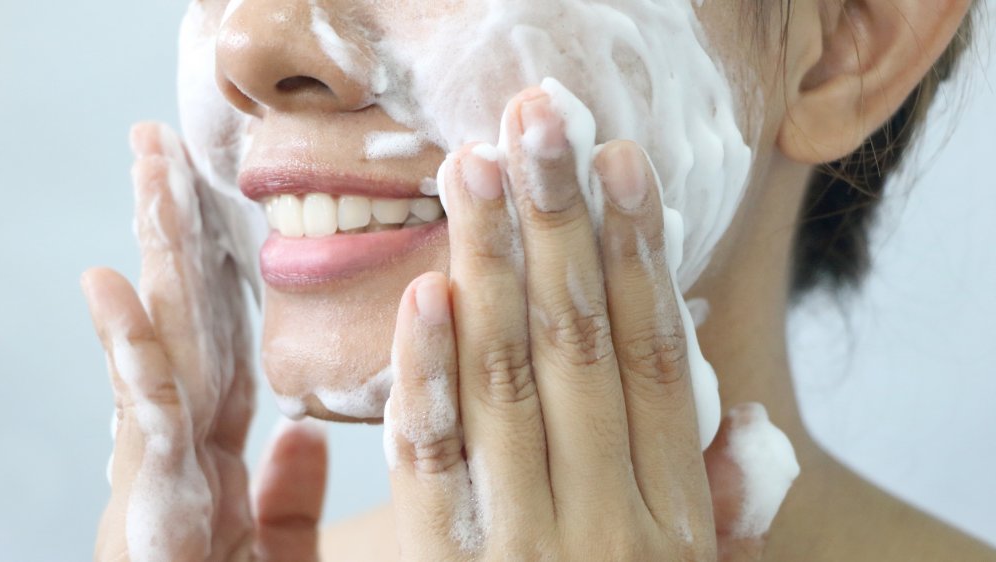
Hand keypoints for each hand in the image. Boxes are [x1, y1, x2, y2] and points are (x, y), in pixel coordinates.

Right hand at [83, 122, 327, 560]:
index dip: (215, 270)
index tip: (213, 198)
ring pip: (163, 351)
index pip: (222, 340)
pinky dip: (132, 359)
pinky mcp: (154, 519)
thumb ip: (283, 496)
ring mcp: (163, 479)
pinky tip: (113, 292)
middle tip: (164, 146)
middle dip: (175, 235)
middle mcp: (186, 453)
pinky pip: (150, 427)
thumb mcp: (273, 553)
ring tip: (146, 174)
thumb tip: (299, 435)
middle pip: (190, 325)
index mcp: (220, 456)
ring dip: (153, 260)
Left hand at [384, 88, 797, 559]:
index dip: (642, 257)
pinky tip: (429, 296)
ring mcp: (534, 551)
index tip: (622, 165)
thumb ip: (717, 506)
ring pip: (512, 386)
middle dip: (560, 226)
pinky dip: (430, 379)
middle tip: (540, 121)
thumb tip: (745, 416)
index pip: (661, 361)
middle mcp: (613, 523)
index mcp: (676, 518)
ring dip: (493, 271)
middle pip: (584, 349)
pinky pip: (438, 471)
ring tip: (477, 173)